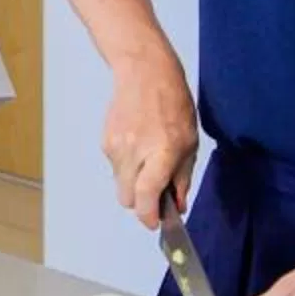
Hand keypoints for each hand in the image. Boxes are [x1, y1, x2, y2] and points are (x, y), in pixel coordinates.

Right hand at [100, 55, 197, 228]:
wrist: (144, 72)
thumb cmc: (172, 103)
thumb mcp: (189, 142)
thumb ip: (182, 178)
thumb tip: (178, 206)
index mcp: (161, 152)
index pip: (146, 197)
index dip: (149, 216)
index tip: (155, 223)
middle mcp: (135, 152)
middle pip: (127, 199)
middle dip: (141, 203)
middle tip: (156, 194)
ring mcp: (116, 147)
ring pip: (120, 184)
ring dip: (134, 183)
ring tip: (148, 158)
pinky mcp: (105, 142)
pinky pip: (115, 167)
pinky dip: (127, 166)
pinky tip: (138, 144)